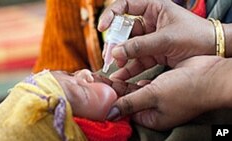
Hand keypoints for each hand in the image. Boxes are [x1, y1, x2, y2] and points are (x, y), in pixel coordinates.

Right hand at [98, 0, 214, 79]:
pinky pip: (137, 58)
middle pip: (124, 30)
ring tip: (114, 66)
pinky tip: (121, 74)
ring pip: (129, 46)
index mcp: (153, 8)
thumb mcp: (167, 39)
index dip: (111, 15)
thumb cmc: (196, 36)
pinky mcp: (153, 52)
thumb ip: (141, 46)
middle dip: (115, 43)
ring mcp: (150, 38)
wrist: (214, 51)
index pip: (126, 6)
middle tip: (109, 55)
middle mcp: (149, 22)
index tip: (103, 28)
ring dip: (120, 56)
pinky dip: (129, 67)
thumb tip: (116, 52)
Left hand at [106, 56, 228, 129]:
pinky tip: (123, 76)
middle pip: (126, 99)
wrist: (210, 76)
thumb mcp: (153, 96)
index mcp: (150, 118)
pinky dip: (134, 80)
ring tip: (104, 76)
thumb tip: (110, 114)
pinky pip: (143, 84)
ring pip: (133, 90)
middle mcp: (153, 110)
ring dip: (121, 83)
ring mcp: (157, 98)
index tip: (95, 88)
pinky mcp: (161, 86)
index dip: (108, 99)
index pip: (123, 110)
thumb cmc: (185, 89)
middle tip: (95, 79)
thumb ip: (130, 103)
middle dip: (111, 90)